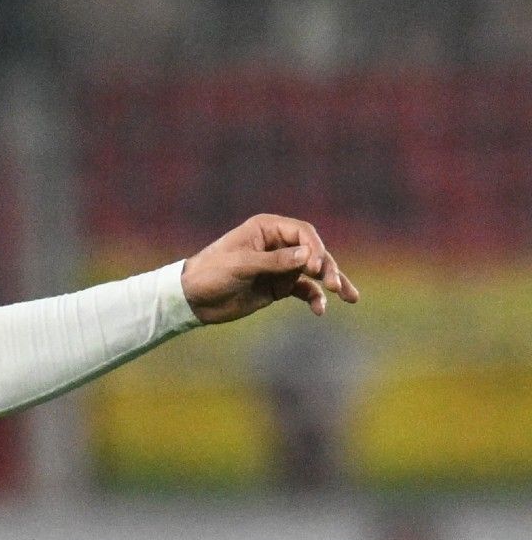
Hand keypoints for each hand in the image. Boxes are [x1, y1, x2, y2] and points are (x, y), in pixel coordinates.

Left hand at [181, 214, 359, 324]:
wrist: (191, 299)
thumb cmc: (210, 274)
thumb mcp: (241, 266)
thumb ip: (274, 261)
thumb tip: (309, 256)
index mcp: (266, 229)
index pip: (302, 233)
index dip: (315, 248)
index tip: (316, 268)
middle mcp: (277, 245)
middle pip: (313, 252)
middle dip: (328, 267)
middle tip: (335, 285)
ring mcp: (279, 267)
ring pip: (314, 272)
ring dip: (331, 282)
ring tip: (348, 296)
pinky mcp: (277, 287)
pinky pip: (303, 290)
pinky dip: (314, 298)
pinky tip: (320, 310)